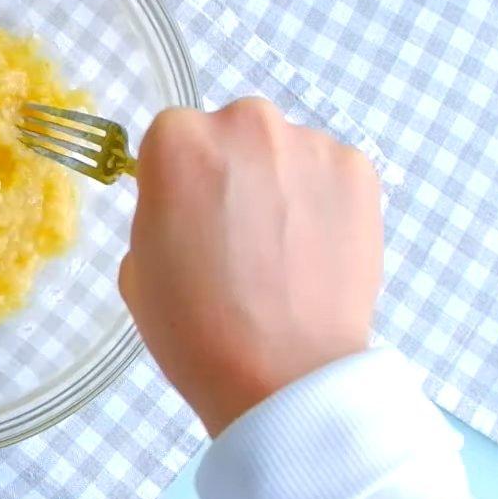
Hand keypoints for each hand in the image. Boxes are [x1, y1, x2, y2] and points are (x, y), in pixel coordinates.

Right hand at [120, 99, 382, 436]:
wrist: (283, 375)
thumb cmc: (194, 328)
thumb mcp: (138, 264)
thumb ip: (160, 210)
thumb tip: (191, 205)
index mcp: (177, 140)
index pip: (172, 139)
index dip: (178, 181)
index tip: (189, 217)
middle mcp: (245, 123)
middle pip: (233, 134)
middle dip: (234, 172)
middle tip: (238, 235)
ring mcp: (309, 144)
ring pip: (286, 153)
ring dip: (282, 184)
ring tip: (284, 251)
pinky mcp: (359, 171)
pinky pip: (331, 174)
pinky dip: (325, 202)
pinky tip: (316, 252)